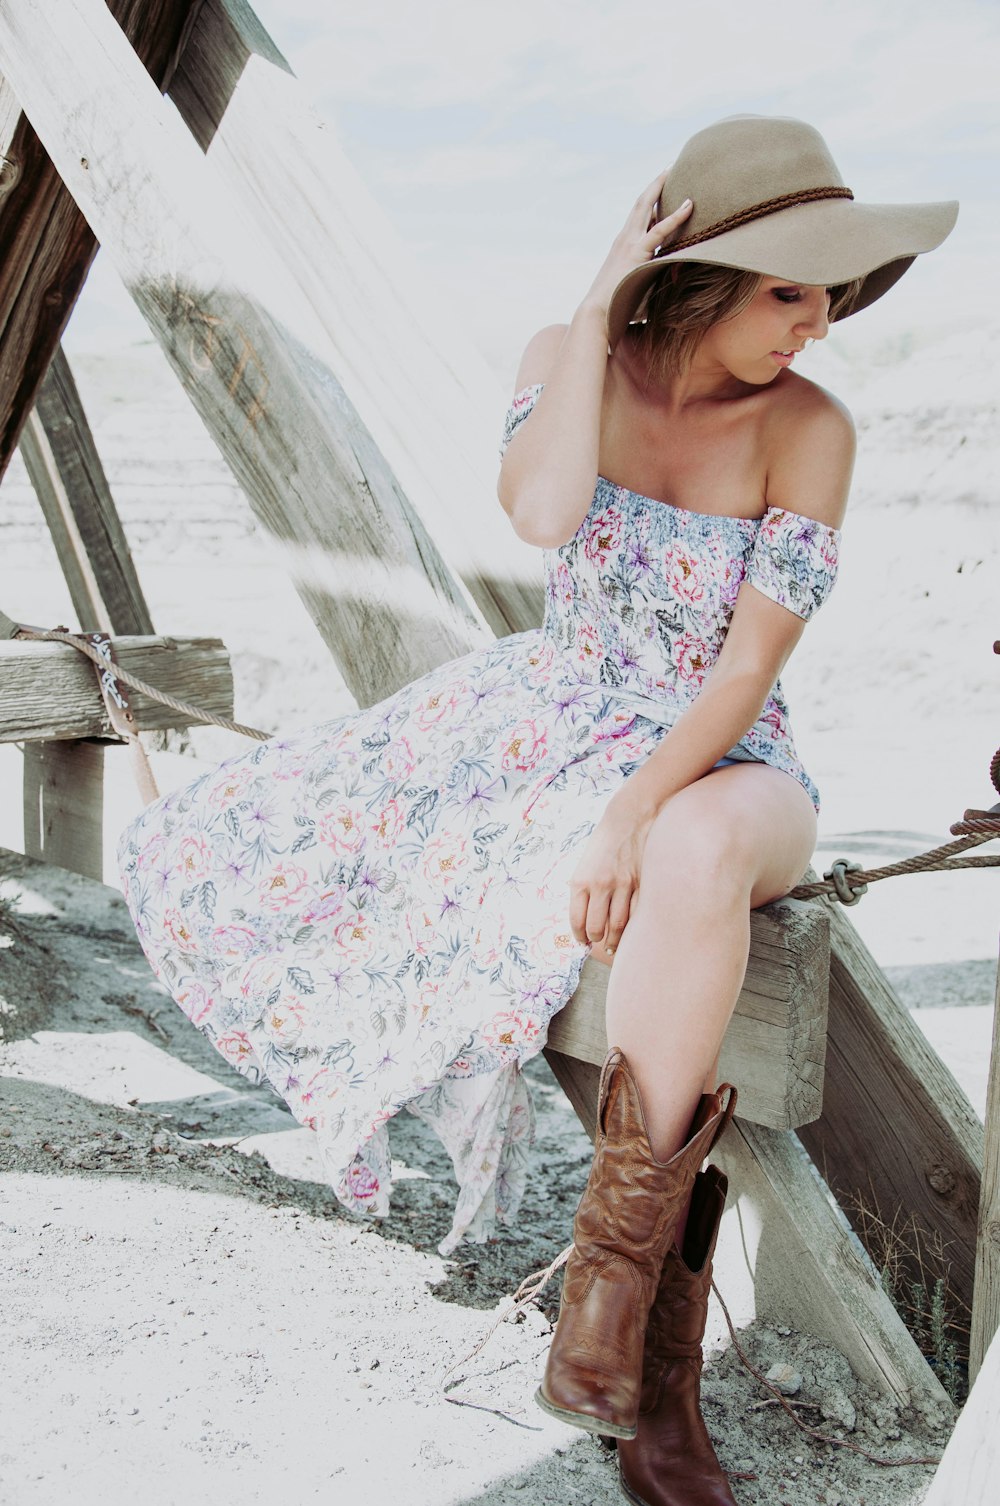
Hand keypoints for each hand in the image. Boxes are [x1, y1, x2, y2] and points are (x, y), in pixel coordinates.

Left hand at [568, 801, 653, 956]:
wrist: (631, 817)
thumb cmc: (606, 842)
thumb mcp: (585, 863)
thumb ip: (583, 889)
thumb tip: (583, 919)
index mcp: (581, 881)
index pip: (577, 920)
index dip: (580, 936)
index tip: (583, 941)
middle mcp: (600, 885)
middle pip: (596, 928)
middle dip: (597, 940)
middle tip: (599, 944)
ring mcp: (623, 885)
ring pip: (618, 926)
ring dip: (615, 940)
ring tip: (614, 945)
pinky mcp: (642, 883)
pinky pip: (637, 914)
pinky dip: (634, 928)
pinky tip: (632, 933)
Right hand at [581, 171, 693, 318]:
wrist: (597, 315)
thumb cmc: (617, 309)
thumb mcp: (639, 291)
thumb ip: (656, 283)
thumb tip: (676, 283)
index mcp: (623, 246)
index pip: (639, 218)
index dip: (651, 204)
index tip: (661, 192)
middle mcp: (625, 239)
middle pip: (641, 204)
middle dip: (655, 185)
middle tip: (669, 169)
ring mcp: (629, 243)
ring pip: (645, 207)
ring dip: (659, 187)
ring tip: (673, 170)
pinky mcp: (637, 253)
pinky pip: (660, 231)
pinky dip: (675, 217)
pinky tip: (689, 205)